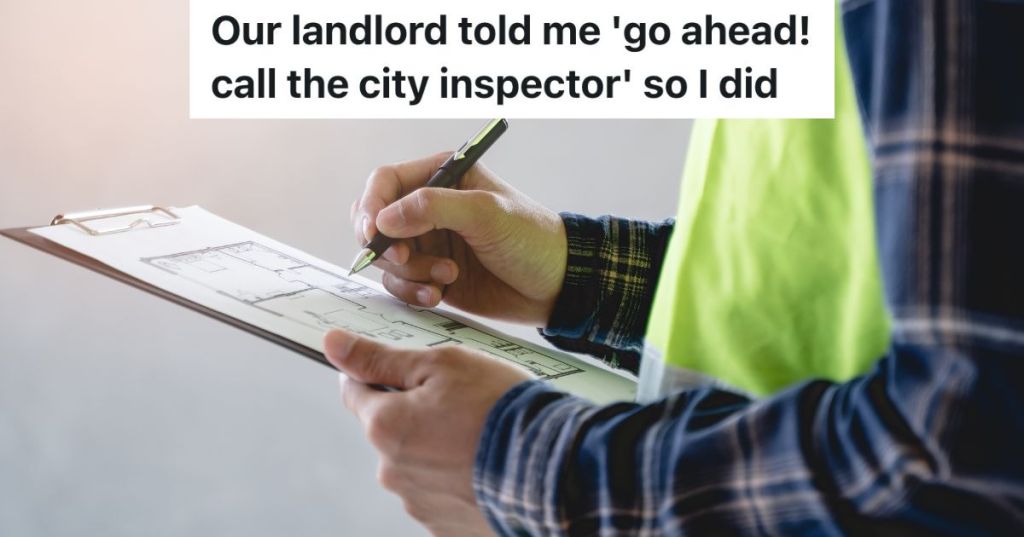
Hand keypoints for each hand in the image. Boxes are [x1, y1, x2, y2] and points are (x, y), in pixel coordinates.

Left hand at [324, 329, 530, 535]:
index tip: (411, 371)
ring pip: (419, 463)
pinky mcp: (447, 527)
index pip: (355, 391)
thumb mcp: (441, 364)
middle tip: (465, 402)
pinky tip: (488, 466)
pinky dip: (461, 479)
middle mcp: (393, 471)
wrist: (554, 469)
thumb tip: (333, 344)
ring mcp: (420, 504)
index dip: (381, 373)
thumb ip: (381, 358)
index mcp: (384, 426)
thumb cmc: (500, 409)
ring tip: (484, 436)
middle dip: (417, 413)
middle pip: (391, 429)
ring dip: (441, 448)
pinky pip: (443, 494)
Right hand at [351, 153, 566, 325]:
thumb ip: (434, 207)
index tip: (374, 233)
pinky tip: (440, 294)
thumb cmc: (532, 239)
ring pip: (386, 257)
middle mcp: (430, 207)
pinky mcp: (431, 275)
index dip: (372, 206)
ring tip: (447, 276)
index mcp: (443, 177)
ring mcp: (429, 243)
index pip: (385, 182)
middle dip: (385, 245)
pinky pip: (401, 283)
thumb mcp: (486, 213)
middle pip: (375, 221)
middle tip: (407, 259)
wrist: (557, 285)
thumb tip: (383, 218)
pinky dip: (413, 291)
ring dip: (409, 272)